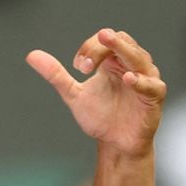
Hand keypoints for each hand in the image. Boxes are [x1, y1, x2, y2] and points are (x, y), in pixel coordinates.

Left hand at [26, 28, 166, 156]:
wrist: (115, 144)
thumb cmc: (100, 116)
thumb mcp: (74, 95)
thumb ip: (56, 75)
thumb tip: (31, 55)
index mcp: (114, 60)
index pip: (105, 41)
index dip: (90, 48)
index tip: (78, 67)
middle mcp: (132, 64)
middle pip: (122, 42)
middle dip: (103, 47)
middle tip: (85, 61)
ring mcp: (146, 79)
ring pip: (139, 57)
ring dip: (124, 52)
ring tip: (109, 50)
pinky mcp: (154, 98)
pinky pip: (152, 85)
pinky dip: (141, 81)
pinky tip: (128, 79)